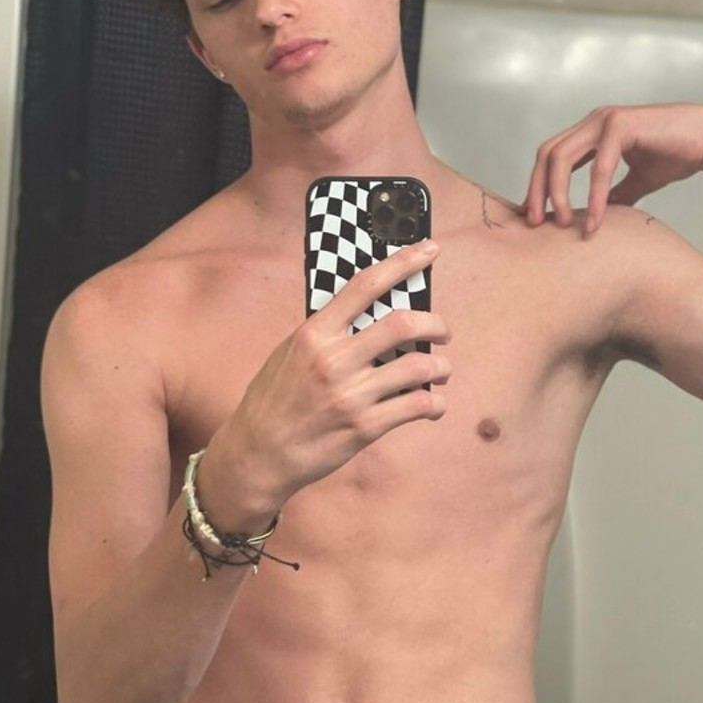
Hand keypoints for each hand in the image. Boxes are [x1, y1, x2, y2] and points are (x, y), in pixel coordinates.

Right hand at [204, 242, 449, 522]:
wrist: (259, 453)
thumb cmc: (275, 401)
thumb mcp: (290, 352)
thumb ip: (327, 331)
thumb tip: (365, 309)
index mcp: (315, 333)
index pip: (365, 285)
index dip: (403, 262)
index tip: (429, 250)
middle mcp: (334, 359)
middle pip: (404, 323)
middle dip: (436, 324)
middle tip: (442, 332)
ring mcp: (351, 394)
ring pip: (419, 367)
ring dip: (441, 368)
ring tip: (440, 372)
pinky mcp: (365, 427)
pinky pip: (418, 406)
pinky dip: (436, 403)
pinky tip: (433, 405)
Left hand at [522, 103, 702, 233]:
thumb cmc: (677, 155)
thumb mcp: (637, 180)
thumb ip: (615, 194)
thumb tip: (599, 216)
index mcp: (593, 130)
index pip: (552, 156)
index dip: (539, 185)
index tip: (536, 216)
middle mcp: (594, 121)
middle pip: (547, 155)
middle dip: (537, 190)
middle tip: (535, 223)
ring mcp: (605, 120)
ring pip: (562, 158)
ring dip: (558, 194)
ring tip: (562, 224)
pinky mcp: (621, 126)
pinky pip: (598, 168)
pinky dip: (593, 198)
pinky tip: (594, 223)